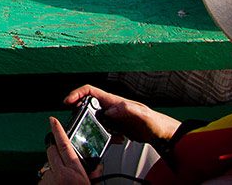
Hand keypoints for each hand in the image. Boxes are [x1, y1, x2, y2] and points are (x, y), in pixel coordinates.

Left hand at [41, 117, 91, 183]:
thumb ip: (93, 173)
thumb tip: (97, 166)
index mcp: (74, 172)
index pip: (64, 145)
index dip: (58, 130)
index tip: (53, 120)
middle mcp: (60, 174)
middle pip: (52, 151)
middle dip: (56, 152)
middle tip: (63, 162)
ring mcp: (48, 179)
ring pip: (48, 165)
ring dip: (54, 169)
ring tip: (62, 181)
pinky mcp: (41, 183)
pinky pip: (44, 176)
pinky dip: (49, 179)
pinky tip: (56, 184)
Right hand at [63, 85, 179, 145]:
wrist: (163, 134)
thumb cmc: (156, 121)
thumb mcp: (142, 115)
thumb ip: (127, 109)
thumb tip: (110, 109)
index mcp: (114, 101)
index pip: (90, 91)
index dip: (77, 94)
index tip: (67, 101)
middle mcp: (111, 107)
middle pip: (88, 103)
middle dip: (80, 111)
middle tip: (77, 121)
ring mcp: (113, 117)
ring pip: (94, 118)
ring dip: (92, 126)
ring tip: (97, 134)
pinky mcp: (116, 127)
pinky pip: (103, 130)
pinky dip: (104, 136)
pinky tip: (114, 140)